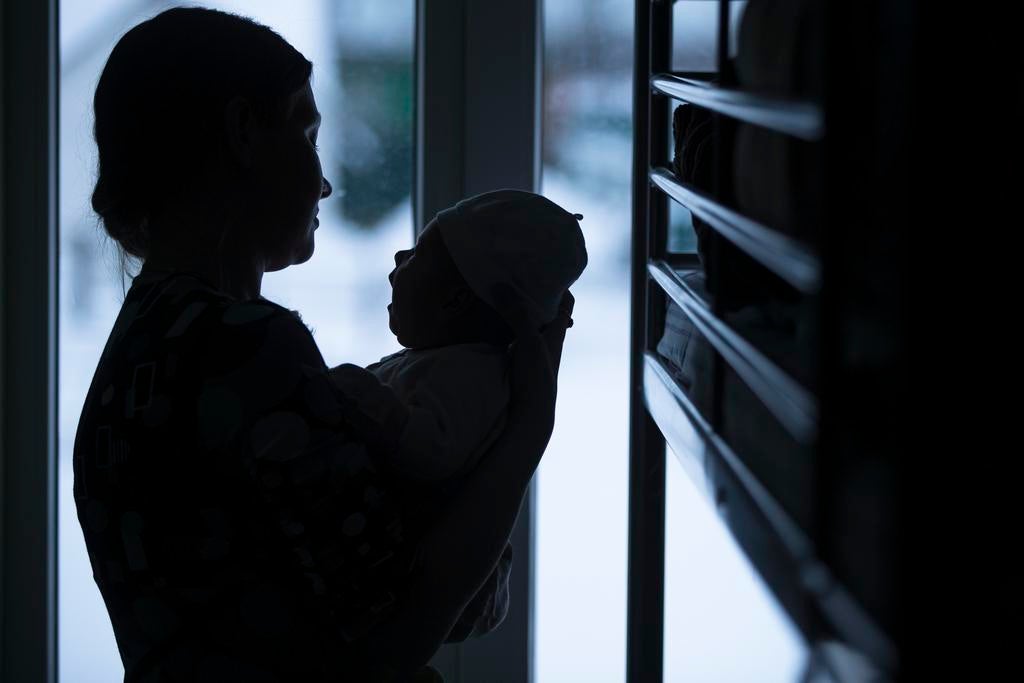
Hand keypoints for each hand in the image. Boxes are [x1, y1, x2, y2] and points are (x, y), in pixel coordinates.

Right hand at [488, 284, 555, 432]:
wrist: (529, 416)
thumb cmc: (537, 379)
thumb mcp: (529, 341)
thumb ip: (519, 313)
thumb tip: (501, 284)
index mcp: (556, 331)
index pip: (566, 301)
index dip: (560, 283)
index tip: (545, 265)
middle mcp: (546, 339)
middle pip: (544, 309)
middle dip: (532, 292)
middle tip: (513, 273)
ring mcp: (530, 352)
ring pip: (526, 322)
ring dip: (514, 309)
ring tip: (496, 289)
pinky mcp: (516, 362)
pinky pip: (510, 337)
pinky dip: (501, 325)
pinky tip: (486, 319)